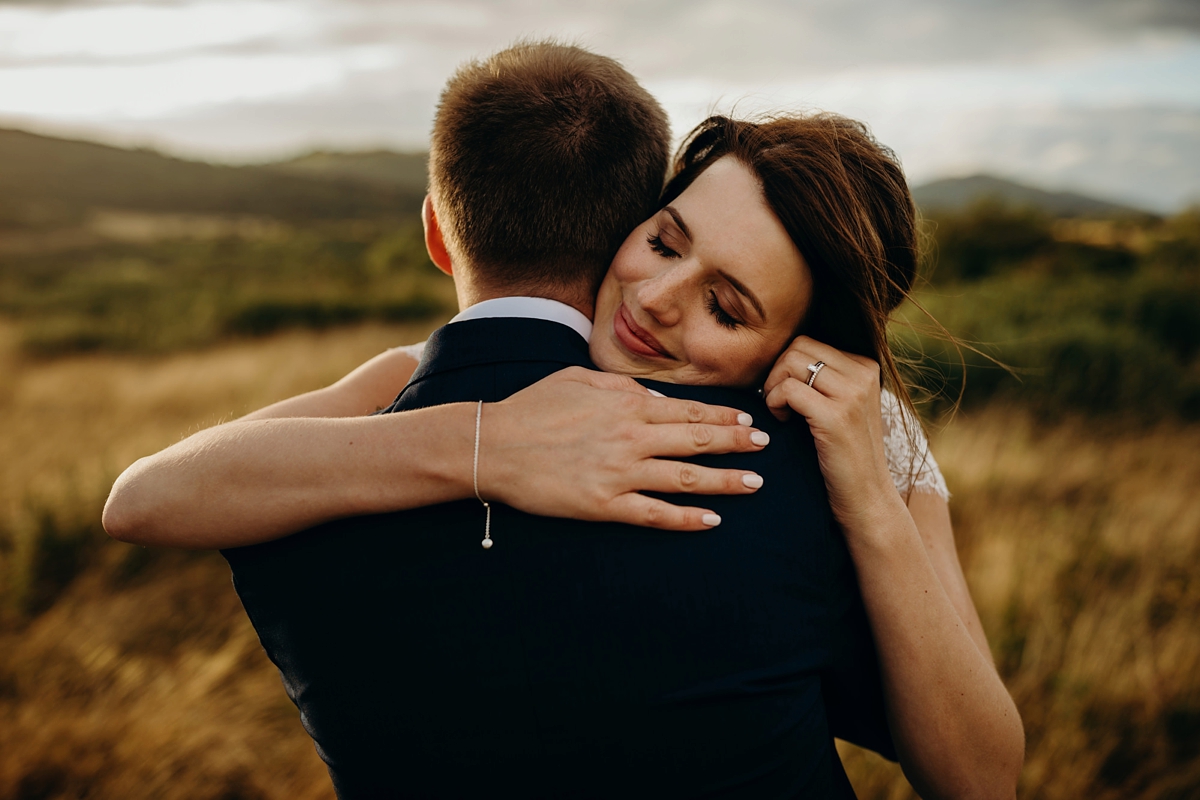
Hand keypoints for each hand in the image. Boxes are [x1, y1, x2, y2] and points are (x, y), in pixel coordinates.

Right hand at [481, 367, 767, 530]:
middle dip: (736, 442)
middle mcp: (630, 437)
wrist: (495, 445)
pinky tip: (712, 520)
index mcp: (626, 405)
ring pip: (685, 478)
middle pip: (696, 440)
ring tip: (754, 484)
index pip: (687, 410)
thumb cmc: (533, 407)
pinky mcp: (603, 504)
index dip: (722, 416)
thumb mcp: (579, 379)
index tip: (748, 419)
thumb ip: (622, 386)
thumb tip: (656, 398)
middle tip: (765, 446)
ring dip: (724, 480)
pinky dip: (686, 518)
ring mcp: (619, 472)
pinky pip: (654, 514)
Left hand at [761, 337, 899, 531]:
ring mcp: (853, 394)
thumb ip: (823, 378)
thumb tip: (781, 355)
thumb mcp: (840, 406)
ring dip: (774, 386)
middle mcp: (863, 374)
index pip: (808, 342)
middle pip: (798, 347)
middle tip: (777, 402)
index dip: (785, 365)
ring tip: (781, 412)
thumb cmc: (843, 454)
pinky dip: (775, 402)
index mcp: (865, 366)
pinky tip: (782, 421)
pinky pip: (789, 390)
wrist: (866, 498)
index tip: (785, 394)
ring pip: (791, 363)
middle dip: (776, 372)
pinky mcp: (836, 417)